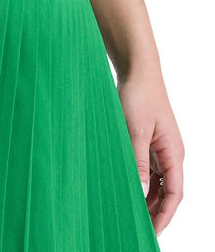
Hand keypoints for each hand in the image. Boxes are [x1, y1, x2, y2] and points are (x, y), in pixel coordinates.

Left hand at [117, 70, 184, 238]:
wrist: (136, 69)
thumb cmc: (138, 95)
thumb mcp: (136, 130)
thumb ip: (139, 162)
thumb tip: (142, 193)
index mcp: (174, 152)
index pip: (175, 193)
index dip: (165, 215)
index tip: (152, 231)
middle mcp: (170, 153)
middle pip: (166, 191)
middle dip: (155, 210)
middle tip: (135, 226)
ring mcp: (159, 147)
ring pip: (156, 181)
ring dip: (146, 197)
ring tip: (129, 211)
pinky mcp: (147, 140)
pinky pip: (146, 168)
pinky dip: (139, 180)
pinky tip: (126, 187)